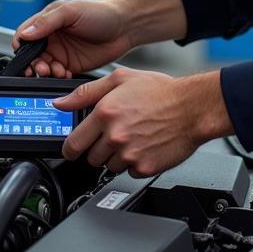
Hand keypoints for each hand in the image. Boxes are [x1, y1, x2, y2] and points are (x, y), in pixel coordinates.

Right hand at [12, 0, 132, 77]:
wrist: (125, 27)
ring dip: (46, 72)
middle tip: (42, 68)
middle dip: (34, 63)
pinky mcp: (72, 65)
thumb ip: (47, 22)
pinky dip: (58, 78)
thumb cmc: (100, 12)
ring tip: (57, 71)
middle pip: (32, 54)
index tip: (22, 54)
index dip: (20, 44)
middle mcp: (53, 37)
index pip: (25, 33)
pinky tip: (66, 74)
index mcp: (48, 20)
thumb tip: (25, 34)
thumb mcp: (71, 12)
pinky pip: (58, 75)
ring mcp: (62, 52)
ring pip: (44, 66)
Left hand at [53, 67, 233, 177]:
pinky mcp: (144, 167)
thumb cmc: (160, 91)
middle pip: (91, 158)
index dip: (70, 148)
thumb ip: (85, 92)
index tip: (72, 149)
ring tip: (133, 137)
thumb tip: (60, 103)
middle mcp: (114, 135)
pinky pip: (130, 172)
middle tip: (113, 136)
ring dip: (116, 156)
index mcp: (105, 112)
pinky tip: (144, 146)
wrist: (192, 108)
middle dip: (98, 149)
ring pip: (110, 166)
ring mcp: (129, 154)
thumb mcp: (120, 79)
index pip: (73, 143)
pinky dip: (134, 163)